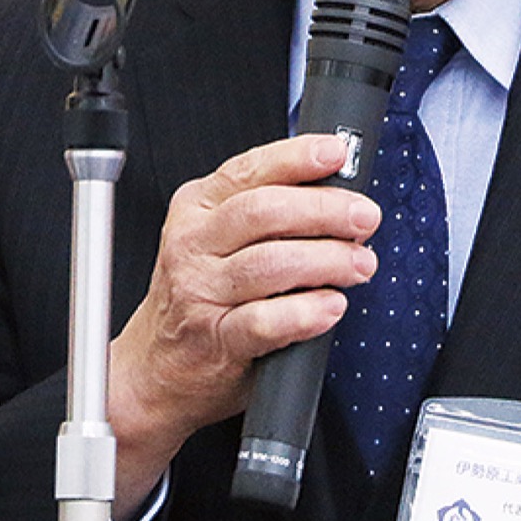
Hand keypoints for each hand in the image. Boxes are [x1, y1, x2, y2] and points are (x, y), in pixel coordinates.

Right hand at [108, 133, 379, 520]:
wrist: (156, 367)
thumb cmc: (201, 296)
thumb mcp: (220, 239)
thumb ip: (268, 213)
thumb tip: (340, 192)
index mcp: (198, 207)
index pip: (250, 170)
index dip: (297, 157)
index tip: (337, 154)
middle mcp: (193, 243)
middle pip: (263, 212)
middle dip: (324, 210)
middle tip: (364, 218)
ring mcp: (199, 292)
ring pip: (269, 263)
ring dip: (326, 260)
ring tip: (359, 264)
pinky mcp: (214, 339)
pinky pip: (264, 321)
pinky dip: (305, 313)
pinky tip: (331, 307)